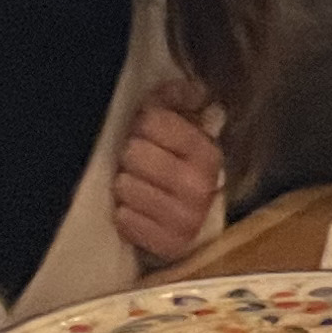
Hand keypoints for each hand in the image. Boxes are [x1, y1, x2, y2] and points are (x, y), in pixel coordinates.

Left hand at [111, 82, 228, 260]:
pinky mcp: (170, 245)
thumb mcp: (180, 130)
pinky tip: (135, 212)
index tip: (144, 135)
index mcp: (207, 152)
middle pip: (133, 152)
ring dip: (124, 186)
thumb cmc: (174, 169)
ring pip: (125, 186)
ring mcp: (187, 218)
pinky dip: (125, 215)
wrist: (184, 226)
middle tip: (137, 165)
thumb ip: (177, 101)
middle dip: (130, 157)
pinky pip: (125, 219)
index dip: (140, 125)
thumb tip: (190, 87)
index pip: (152, 120)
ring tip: (135, 188)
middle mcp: (201, 185)